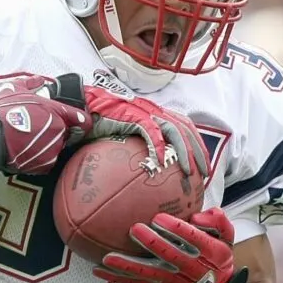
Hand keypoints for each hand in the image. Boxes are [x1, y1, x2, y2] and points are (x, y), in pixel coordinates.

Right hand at [0, 74, 89, 174]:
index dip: (82, 121)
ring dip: (47, 145)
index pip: (81, 119)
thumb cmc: (1, 112)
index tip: (80, 123)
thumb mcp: (14, 88)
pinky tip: (26, 152)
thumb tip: (38, 80)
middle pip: (66, 133)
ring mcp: (52, 149)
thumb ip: (30, 83)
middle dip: (56, 131)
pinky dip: (40, 158)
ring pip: (56, 147)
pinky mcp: (43, 165)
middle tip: (38, 129)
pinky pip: (47, 161)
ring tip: (29, 141)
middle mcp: (58, 131)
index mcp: (56, 112)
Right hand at [81, 85, 208, 178]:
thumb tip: (138, 175)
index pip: (183, 126)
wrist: (78, 107)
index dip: (195, 144)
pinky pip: (151, 132)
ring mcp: (143, 111)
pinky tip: (160, 163)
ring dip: (185, 152)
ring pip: (175, 130)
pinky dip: (158, 147)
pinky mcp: (132, 115)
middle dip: (198, 151)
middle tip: (204, 173)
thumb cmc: (95, 123)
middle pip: (186, 128)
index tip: (200, 164)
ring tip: (189, 171)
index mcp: (152, 113)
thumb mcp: (118, 137)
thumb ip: (132, 149)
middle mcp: (152, 110)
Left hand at [93, 208, 243, 282]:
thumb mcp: (227, 238)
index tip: (159, 217)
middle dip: (152, 243)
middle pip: (170, 256)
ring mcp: (174, 281)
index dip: (177, 230)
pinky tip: (99, 271)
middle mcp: (191, 268)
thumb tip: (198, 216)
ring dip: (128, 265)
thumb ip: (218, 222)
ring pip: (149, 273)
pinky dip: (117, 278)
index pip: (194, 240)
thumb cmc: (217, 256)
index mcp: (210, 252)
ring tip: (108, 257)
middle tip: (135, 229)